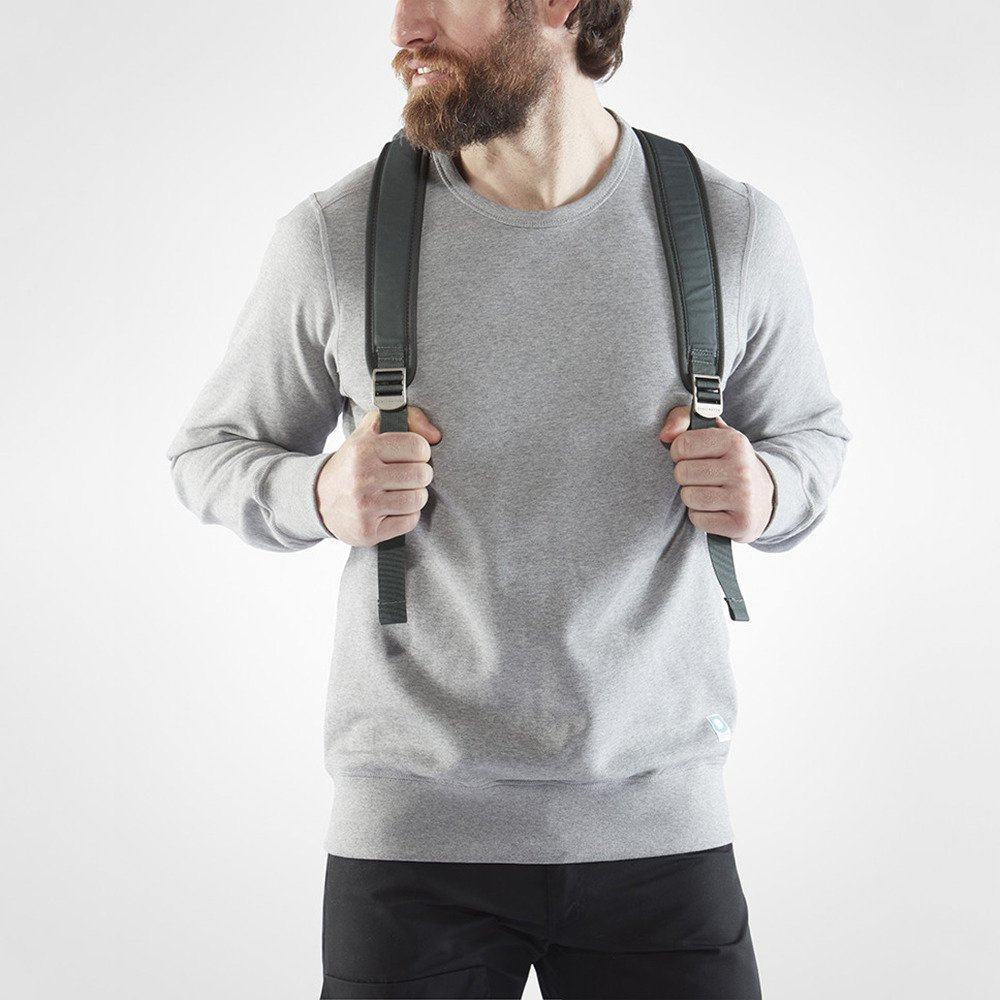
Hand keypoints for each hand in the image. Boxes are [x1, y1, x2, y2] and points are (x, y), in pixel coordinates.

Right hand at [315, 405, 442, 545]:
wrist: (318, 499)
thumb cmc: (354, 463)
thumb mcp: (371, 433)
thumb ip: (407, 419)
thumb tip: (436, 435)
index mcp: (364, 448)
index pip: (417, 446)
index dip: (421, 451)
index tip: (412, 456)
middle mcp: (362, 476)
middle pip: (421, 474)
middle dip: (420, 475)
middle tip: (409, 476)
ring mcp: (364, 506)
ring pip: (418, 499)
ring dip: (415, 496)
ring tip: (401, 492)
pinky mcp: (368, 531)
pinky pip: (410, 521)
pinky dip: (407, 516)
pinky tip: (393, 509)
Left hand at [658, 405, 774, 543]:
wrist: (763, 496)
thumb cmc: (727, 461)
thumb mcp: (711, 433)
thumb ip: (682, 419)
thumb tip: (664, 435)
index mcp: (734, 441)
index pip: (682, 445)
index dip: (678, 452)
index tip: (690, 456)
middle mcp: (741, 468)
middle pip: (682, 473)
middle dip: (685, 476)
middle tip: (701, 476)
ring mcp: (744, 497)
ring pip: (689, 497)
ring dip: (692, 497)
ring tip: (707, 492)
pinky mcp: (741, 523)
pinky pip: (698, 520)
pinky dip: (701, 517)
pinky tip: (715, 509)